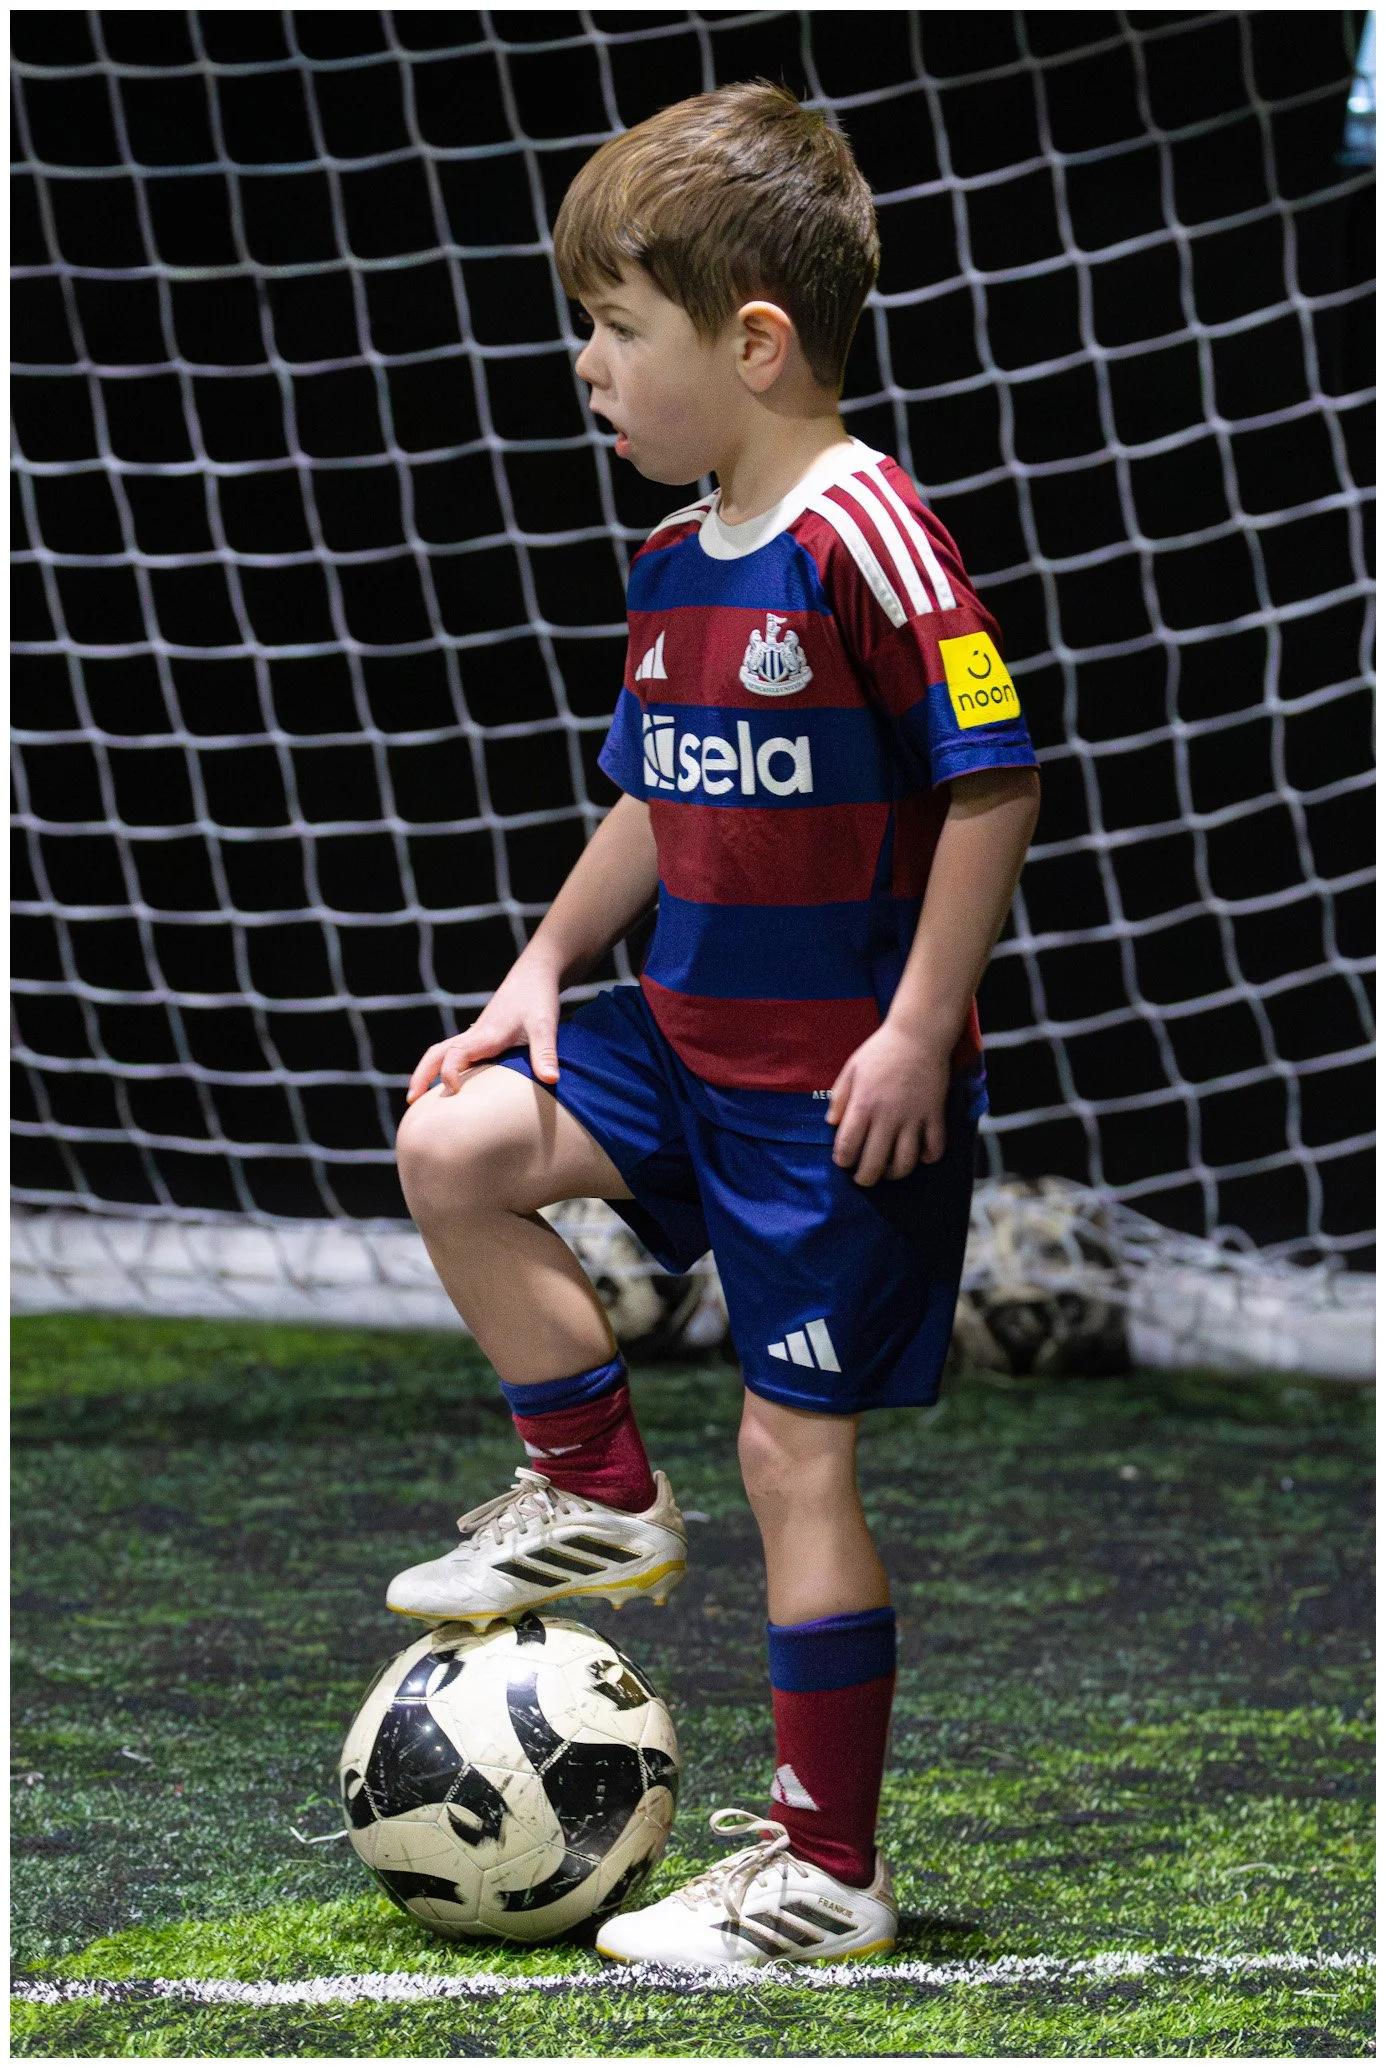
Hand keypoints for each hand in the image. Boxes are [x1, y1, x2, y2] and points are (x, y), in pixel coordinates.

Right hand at [406, 953, 561, 1101]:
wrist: (535, 974)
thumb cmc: (538, 998)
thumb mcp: (545, 1026)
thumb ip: (545, 1053)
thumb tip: (551, 1080)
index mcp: (485, 1035)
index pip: (454, 1055)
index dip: (449, 1073)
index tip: (453, 1092)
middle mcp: (475, 1035)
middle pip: (436, 1053)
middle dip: (421, 1075)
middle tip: (410, 1101)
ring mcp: (476, 1034)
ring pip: (442, 1051)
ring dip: (428, 1070)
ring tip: (421, 1096)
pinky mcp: (483, 1035)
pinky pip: (455, 1052)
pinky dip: (444, 1066)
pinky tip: (451, 1082)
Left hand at [826, 1022, 951, 1186]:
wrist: (920, 1034)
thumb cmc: (881, 1050)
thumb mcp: (851, 1069)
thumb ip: (839, 1098)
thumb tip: (832, 1123)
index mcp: (863, 1104)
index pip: (848, 1146)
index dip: (843, 1161)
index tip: (843, 1161)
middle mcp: (888, 1116)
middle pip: (875, 1162)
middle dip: (865, 1178)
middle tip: (863, 1178)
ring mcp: (914, 1118)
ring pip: (905, 1162)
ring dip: (895, 1173)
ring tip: (888, 1170)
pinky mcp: (935, 1115)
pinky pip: (934, 1147)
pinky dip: (927, 1158)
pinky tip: (919, 1156)